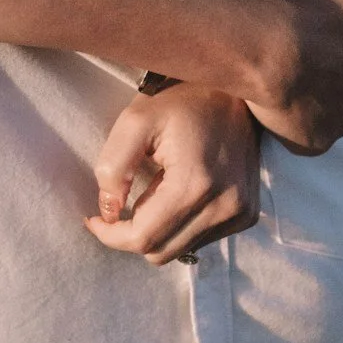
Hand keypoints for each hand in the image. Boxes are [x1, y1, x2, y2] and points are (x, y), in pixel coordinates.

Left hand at [87, 84, 260, 265]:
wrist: (234, 89)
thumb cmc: (180, 100)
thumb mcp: (135, 121)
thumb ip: (113, 168)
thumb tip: (109, 212)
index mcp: (195, 184)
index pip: (144, 238)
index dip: (111, 236)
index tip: (95, 218)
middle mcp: (224, 206)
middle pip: (161, 252)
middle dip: (132, 235)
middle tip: (120, 204)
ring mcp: (240, 213)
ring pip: (180, 250)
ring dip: (158, 230)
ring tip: (155, 190)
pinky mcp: (247, 214)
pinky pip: (201, 239)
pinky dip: (180, 225)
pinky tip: (178, 192)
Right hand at [248, 0, 342, 154]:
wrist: (269, 47)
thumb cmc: (315, 10)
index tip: (328, 36)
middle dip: (341, 79)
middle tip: (309, 59)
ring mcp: (342, 124)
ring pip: (336, 114)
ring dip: (320, 102)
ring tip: (292, 81)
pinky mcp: (314, 144)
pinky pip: (310, 138)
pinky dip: (299, 126)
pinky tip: (283, 105)